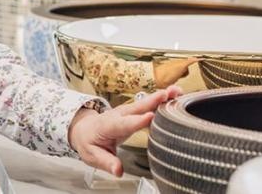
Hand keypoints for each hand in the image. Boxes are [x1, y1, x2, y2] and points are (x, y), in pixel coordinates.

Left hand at [67, 86, 181, 176]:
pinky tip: (175, 96)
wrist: (84, 130)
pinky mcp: (134, 111)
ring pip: (145, 103)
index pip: (124, 124)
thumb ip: (107, 162)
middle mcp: (119, 115)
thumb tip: (118, 170)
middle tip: (167, 95)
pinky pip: (148, 104)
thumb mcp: (93, 155)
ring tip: (177, 91)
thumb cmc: (89, 142)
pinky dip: (162, 99)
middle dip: (153, 101)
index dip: (137, 121)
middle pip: (137, 107)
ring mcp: (127, 111)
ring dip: (161, 96)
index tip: (150, 117)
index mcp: (108, 126)